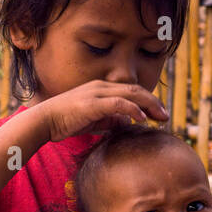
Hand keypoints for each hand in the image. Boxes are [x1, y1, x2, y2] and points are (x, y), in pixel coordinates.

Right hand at [40, 81, 168, 143]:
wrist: (45, 120)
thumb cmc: (67, 121)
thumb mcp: (94, 120)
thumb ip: (110, 120)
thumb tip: (126, 124)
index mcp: (103, 89)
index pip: (132, 91)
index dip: (149, 102)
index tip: (160, 114)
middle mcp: (102, 86)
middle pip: (136, 90)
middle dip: (155, 103)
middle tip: (167, 116)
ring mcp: (97, 93)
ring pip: (131, 94)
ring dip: (149, 105)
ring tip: (161, 117)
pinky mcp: (93, 103)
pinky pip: (118, 104)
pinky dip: (133, 110)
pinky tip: (142, 119)